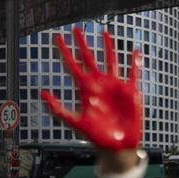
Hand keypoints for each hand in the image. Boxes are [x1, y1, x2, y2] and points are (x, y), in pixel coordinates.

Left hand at [41, 28, 141, 151]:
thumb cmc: (96, 137)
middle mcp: (99, 85)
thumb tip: (43, 94)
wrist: (116, 146)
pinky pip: (133, 74)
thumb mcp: (75, 123)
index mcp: (86, 90)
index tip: (58, 39)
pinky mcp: (130, 92)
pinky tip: (136, 52)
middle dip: (82, 44)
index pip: (73, 66)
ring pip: (111, 61)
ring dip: (108, 48)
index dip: (65, 52)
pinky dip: (135, 63)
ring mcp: (115, 87)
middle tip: (76, 29)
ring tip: (105, 33)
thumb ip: (59, 109)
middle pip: (89, 59)